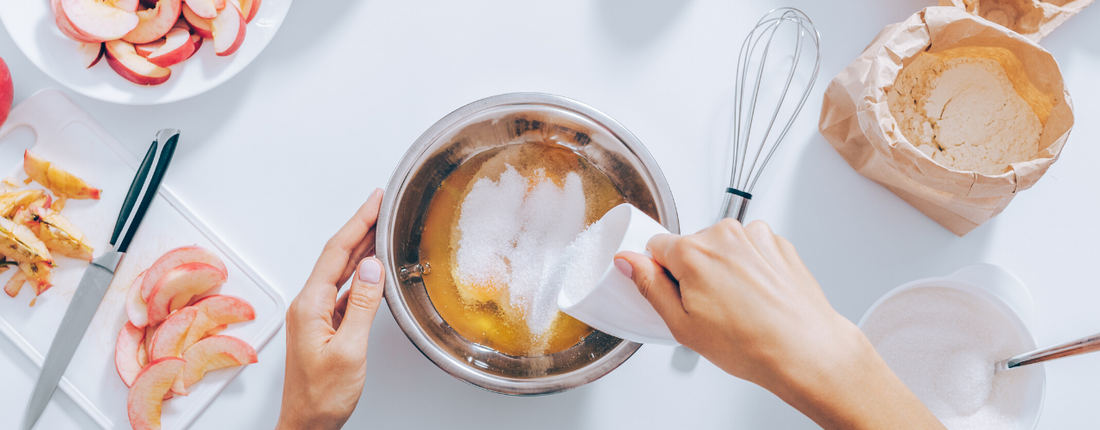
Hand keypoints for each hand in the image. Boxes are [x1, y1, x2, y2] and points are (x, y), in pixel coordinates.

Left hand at [276, 189, 386, 429]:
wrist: (308, 424)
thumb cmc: (322, 396)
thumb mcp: (350, 349)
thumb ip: (363, 305)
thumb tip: (373, 268)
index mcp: (310, 305)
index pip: (337, 252)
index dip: (358, 222)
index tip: (374, 200)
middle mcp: (308, 305)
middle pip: (337, 255)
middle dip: (360, 227)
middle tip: (381, 204)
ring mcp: (314, 315)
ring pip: (340, 271)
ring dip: (361, 248)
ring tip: (380, 227)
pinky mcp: (323, 326)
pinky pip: (343, 290)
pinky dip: (360, 274)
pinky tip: (372, 269)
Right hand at [616, 219, 942, 429]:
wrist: (805, 350)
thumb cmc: (751, 344)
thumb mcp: (682, 325)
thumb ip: (649, 286)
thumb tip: (629, 262)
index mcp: (693, 252)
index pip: (656, 246)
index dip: (661, 272)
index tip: (674, 292)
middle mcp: (724, 235)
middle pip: (691, 246)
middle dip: (694, 272)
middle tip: (710, 308)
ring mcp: (755, 236)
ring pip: (723, 247)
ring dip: (724, 268)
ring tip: (739, 306)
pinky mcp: (777, 243)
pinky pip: (751, 249)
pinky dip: (751, 267)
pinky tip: (757, 297)